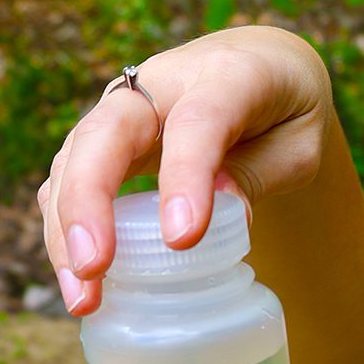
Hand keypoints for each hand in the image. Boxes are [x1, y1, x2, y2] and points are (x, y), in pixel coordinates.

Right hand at [39, 25, 335, 315]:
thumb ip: (260, 173)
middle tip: (93, 266)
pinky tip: (79, 283)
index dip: (186, 176)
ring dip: (66, 231)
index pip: (197, 122)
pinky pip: (70, 182)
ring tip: (83, 298)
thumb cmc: (284, 111)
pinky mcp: (101, 141)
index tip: (182, 238)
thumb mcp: (298, 142)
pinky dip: (65, 232)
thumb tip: (227, 217)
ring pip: (74, 160)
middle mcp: (160, 85)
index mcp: (226, 75)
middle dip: (89, 201)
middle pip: (105, 133)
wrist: (260, 65)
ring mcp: (122, 110)